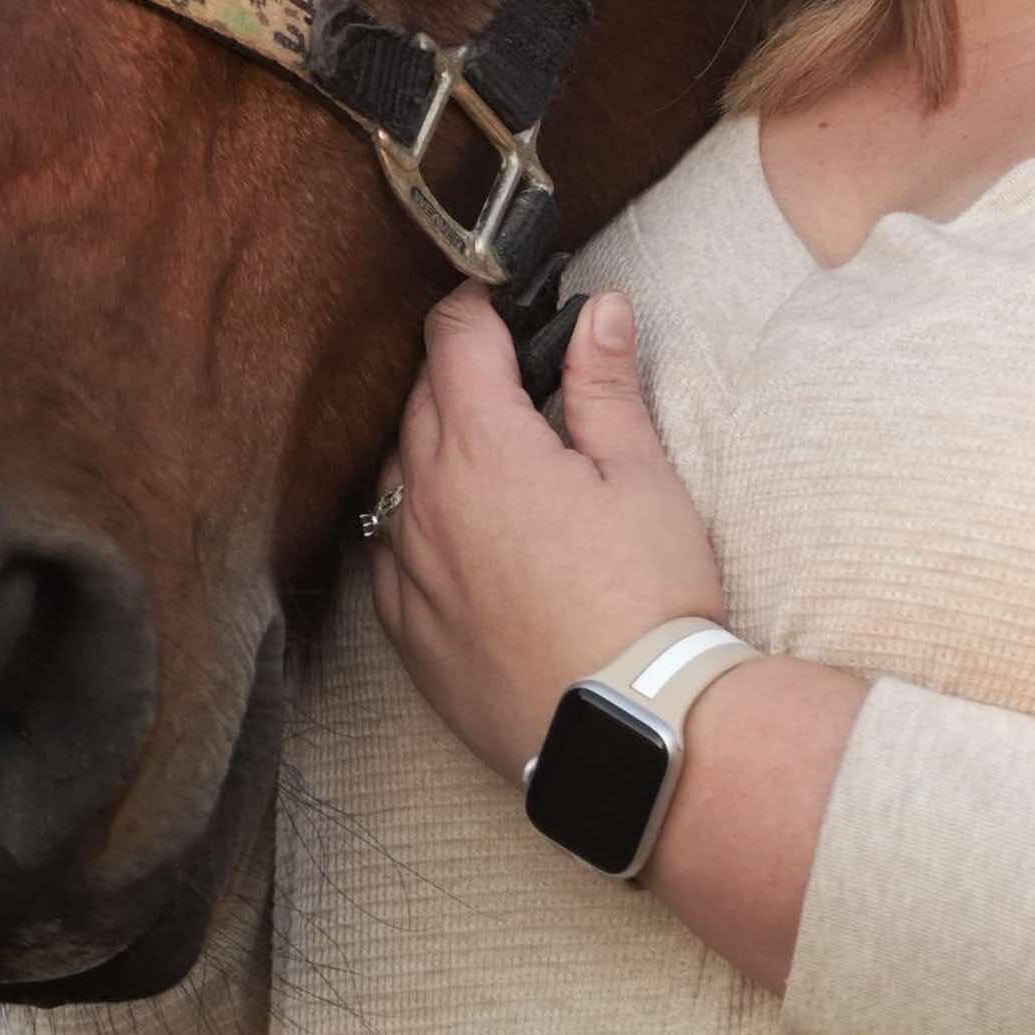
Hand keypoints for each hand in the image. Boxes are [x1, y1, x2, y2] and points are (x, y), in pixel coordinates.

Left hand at [365, 283, 729, 784]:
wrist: (626, 731)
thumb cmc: (646, 601)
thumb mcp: (642, 477)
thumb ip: (605, 385)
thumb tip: (599, 308)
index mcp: (483, 448)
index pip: (453, 336)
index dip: (482, 306)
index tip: (511, 303)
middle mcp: (425, 501)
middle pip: (419, 397)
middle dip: (462, 371)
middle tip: (519, 374)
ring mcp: (406, 569)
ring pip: (396, 471)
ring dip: (434, 443)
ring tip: (495, 452)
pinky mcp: (405, 630)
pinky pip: (388, 547)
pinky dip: (416, 519)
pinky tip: (462, 530)